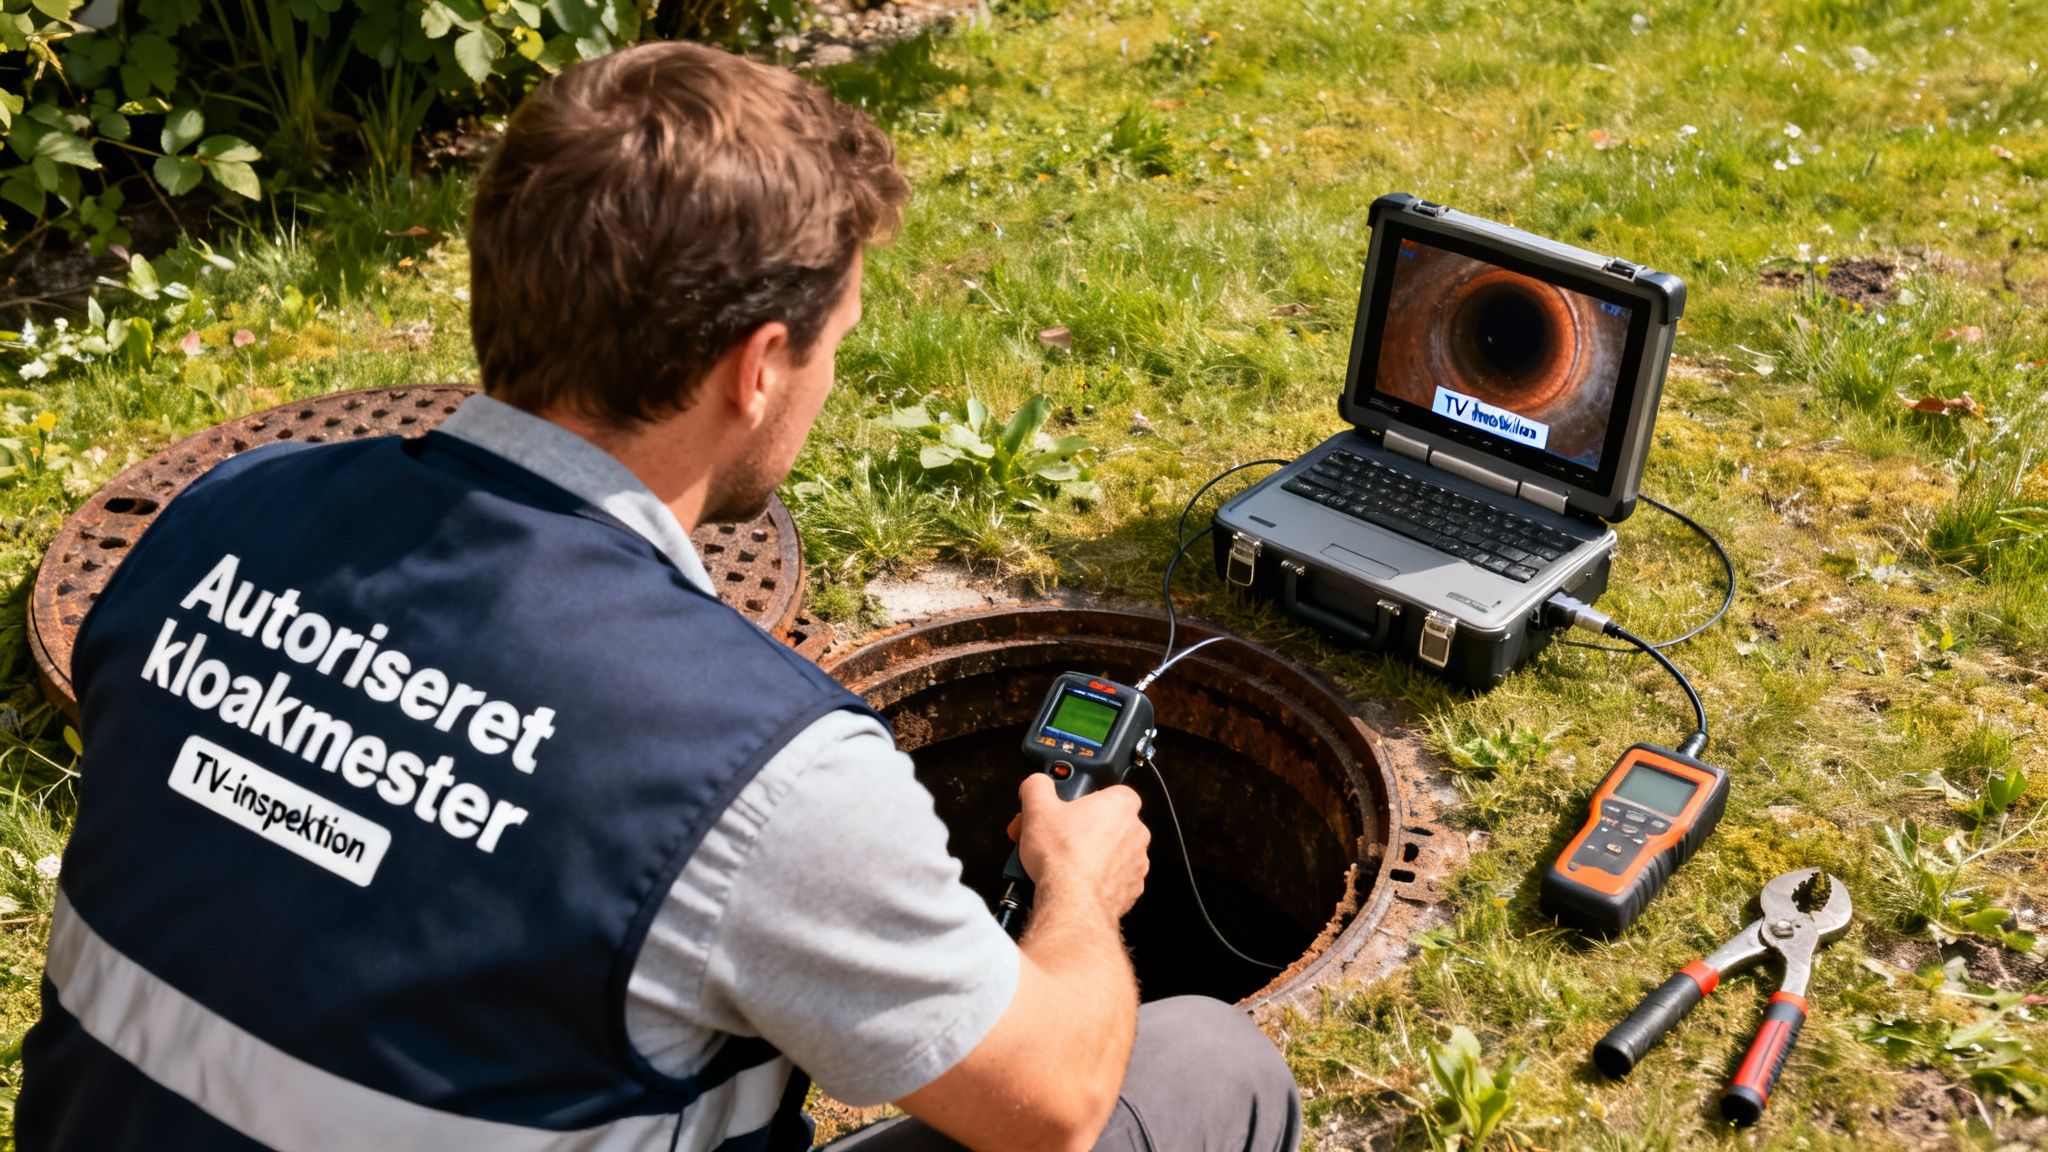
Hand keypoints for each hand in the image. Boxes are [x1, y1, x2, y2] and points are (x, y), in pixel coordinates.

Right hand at [1013, 773, 1149, 921]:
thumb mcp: (1037, 808)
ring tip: (1058, 860)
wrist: (1072, 903)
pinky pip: (1110, 877)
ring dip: (1087, 854)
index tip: (1063, 807)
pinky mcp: (1131, 889)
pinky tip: (1071, 879)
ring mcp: (1136, 863)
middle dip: (1080, 829)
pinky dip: (1094, 878)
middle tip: (1054, 836)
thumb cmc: (1063, 857)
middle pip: (1105, 822)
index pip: (1107, 790)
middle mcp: (1136, 832)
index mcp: (1121, 804)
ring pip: (1108, 851)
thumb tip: (1037, 784)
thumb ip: (1037, 785)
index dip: (1081, 798)